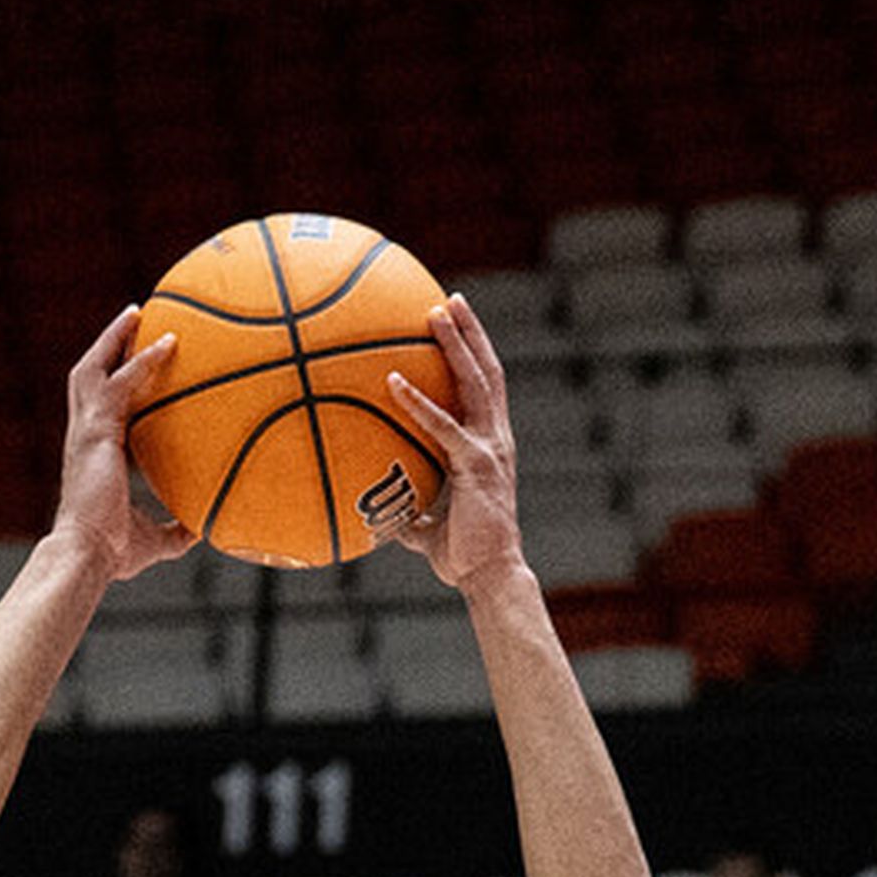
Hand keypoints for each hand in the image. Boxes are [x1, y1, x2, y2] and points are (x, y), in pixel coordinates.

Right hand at [54, 307, 195, 583]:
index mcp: (92, 454)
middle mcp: (83, 435)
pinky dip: (142, 361)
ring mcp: (85, 430)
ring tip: (138, 313)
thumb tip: (204, 529)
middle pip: (89, 375)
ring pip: (94, 368)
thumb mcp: (154, 540)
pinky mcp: (96, 431)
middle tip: (133, 319)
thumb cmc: (114, 552)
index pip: (100, 407)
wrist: (88, 553)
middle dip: (107, 345)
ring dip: (114, 338)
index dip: (112, 381)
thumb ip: (176, 530)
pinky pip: (121, 384)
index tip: (131, 362)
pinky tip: (167, 345)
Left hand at [388, 294, 523, 592]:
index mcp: (489, 447)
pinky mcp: (476, 465)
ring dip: (457, 344)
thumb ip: (411, 515)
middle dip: (469, 333)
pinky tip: (392, 380)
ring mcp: (490, 449)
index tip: (454, 326)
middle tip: (448, 299)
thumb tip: (381, 516)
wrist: (490, 577)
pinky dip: (418, 401)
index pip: (482, 391)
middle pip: (487, 372)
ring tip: (436, 311)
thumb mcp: (430, 530)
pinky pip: (443, 425)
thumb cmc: (464, 558)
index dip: (471, 357)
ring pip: (477, 383)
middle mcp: (496, 440)